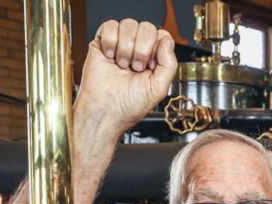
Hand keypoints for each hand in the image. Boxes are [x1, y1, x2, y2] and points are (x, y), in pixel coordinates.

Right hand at [76, 19, 176, 134]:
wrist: (105, 111)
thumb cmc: (129, 105)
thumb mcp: (158, 88)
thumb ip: (169, 64)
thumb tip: (166, 41)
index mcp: (154, 59)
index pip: (162, 36)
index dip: (157, 48)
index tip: (150, 65)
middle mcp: (138, 49)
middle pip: (147, 28)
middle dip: (142, 49)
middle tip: (135, 68)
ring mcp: (120, 45)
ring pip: (129, 24)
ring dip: (126, 47)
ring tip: (122, 65)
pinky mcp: (102, 43)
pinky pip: (109, 26)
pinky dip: (111, 42)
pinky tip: (110, 57)